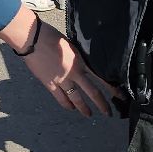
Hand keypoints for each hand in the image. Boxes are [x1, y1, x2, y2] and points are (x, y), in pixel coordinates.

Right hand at [0, 12, 115, 116]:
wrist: (33, 39)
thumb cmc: (51, 36)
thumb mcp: (72, 45)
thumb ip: (79, 57)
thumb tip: (84, 64)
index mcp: (82, 61)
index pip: (101, 77)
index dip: (111, 88)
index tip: (119, 95)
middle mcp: (75, 73)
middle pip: (93, 92)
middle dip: (102, 104)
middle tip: (108, 113)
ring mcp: (62, 80)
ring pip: (77, 99)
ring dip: (84, 108)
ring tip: (89, 115)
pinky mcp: (50, 84)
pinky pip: (61, 98)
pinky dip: (67, 105)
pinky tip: (71, 108)